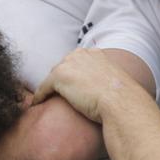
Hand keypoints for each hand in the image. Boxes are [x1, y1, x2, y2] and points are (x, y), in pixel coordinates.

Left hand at [30, 48, 152, 124]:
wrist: (120, 102)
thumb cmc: (122, 99)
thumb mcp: (115, 84)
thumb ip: (106, 81)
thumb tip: (108, 93)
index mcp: (95, 54)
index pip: (76, 62)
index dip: (73, 75)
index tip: (70, 86)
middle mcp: (81, 54)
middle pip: (62, 67)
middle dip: (59, 80)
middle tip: (55, 94)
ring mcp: (69, 64)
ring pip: (52, 78)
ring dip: (49, 88)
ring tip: (44, 99)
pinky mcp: (59, 77)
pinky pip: (43, 88)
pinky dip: (39, 96)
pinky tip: (36, 105)